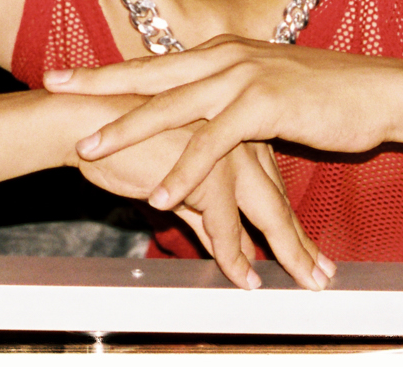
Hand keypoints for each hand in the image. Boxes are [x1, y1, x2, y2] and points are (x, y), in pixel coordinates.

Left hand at [51, 38, 402, 264]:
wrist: (379, 92)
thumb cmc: (327, 96)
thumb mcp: (267, 92)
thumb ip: (231, 100)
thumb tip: (203, 115)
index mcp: (222, 54)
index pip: (153, 63)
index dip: (107, 70)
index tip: (66, 74)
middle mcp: (225, 58)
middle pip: (148, 74)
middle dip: (98, 84)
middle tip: (54, 89)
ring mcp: (243, 77)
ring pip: (171, 106)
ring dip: (128, 130)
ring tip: (89, 148)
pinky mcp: (264, 105)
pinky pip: (213, 143)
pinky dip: (184, 170)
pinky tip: (162, 194)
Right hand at [67, 111, 330, 290]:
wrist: (81, 121)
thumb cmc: (120, 141)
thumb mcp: (173, 177)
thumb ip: (200, 207)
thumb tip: (220, 241)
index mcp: (231, 127)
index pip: (271, 181)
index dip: (289, 220)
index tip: (309, 252)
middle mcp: (235, 135)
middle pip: (277, 197)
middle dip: (300, 241)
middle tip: (321, 275)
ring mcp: (224, 150)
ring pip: (267, 210)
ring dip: (287, 251)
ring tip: (304, 280)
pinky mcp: (204, 168)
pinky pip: (225, 223)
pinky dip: (235, 255)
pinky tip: (245, 280)